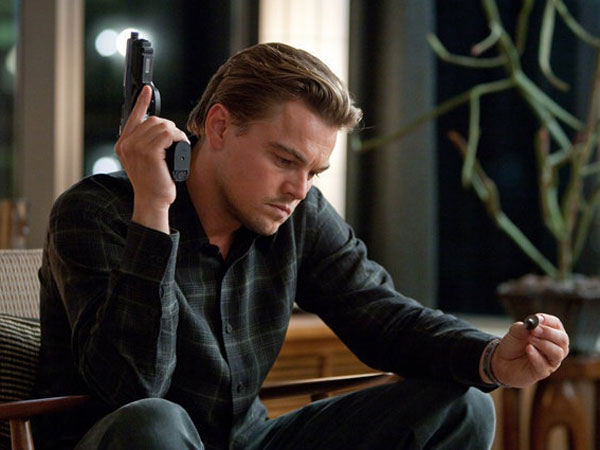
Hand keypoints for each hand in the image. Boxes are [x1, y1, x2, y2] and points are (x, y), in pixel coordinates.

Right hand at [115, 85, 188, 232]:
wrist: (152, 201)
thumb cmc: (154, 183)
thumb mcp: (146, 161)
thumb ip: (146, 144)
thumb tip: (162, 128)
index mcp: (123, 144)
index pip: (133, 117)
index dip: (141, 102)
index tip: (147, 89)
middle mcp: (126, 144)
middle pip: (152, 120)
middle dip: (169, 127)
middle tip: (177, 141)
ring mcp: (135, 148)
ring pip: (161, 126)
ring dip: (176, 133)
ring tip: (180, 146)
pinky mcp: (148, 153)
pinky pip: (167, 135)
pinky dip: (178, 138)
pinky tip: (181, 146)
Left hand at [488, 314, 568, 387]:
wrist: (502, 361)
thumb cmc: (514, 345)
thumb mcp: (515, 332)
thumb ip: (523, 327)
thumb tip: (532, 323)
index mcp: (551, 333)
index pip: (556, 324)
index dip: (548, 320)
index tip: (537, 318)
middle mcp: (555, 347)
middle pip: (562, 339)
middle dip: (548, 333)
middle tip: (534, 330)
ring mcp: (550, 360)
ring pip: (557, 353)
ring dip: (543, 344)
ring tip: (530, 339)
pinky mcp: (543, 371)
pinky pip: (544, 364)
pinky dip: (536, 355)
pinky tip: (528, 349)